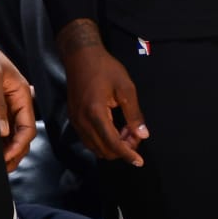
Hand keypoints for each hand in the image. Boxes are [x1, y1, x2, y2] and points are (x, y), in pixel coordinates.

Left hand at [0, 37, 37, 170]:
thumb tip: (2, 131)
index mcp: (22, 95)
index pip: (28, 128)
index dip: (19, 145)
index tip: (6, 157)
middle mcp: (16, 103)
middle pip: (23, 136)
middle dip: (15, 153)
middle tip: (1, 167)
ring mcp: (6, 107)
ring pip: (12, 136)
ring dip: (7, 151)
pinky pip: (1, 130)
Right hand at [59, 22, 148, 165]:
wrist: (81, 56)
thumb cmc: (105, 68)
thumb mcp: (125, 87)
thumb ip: (134, 114)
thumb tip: (143, 135)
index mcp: (96, 113)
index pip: (113, 144)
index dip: (128, 154)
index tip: (139, 162)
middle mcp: (82, 122)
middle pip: (103, 150)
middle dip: (122, 149)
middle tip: (135, 136)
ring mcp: (76, 121)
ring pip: (95, 147)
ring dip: (112, 146)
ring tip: (127, 131)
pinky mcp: (74, 119)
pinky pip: (88, 140)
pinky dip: (102, 141)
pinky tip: (114, 130)